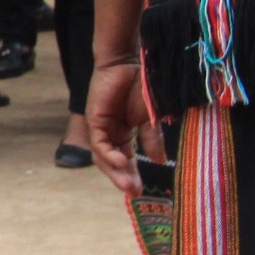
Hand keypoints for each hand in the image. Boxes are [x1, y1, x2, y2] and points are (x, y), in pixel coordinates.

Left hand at [84, 61, 155, 194]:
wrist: (129, 62)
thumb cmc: (141, 85)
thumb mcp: (150, 117)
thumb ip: (152, 138)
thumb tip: (160, 161)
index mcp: (125, 133)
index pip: (126, 159)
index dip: (132, 175)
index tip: (142, 191)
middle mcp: (111, 133)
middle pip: (113, 162)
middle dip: (123, 178)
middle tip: (134, 193)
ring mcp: (101, 127)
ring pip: (103, 156)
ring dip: (115, 171)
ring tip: (128, 185)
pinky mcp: (94, 119)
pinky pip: (99, 143)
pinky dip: (109, 154)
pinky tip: (121, 162)